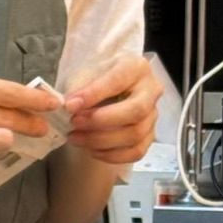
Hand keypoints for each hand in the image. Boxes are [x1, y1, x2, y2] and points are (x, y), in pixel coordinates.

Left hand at [65, 54, 161, 168]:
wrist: (105, 91)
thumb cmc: (96, 78)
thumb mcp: (85, 72)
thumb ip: (79, 87)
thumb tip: (71, 106)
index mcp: (136, 68)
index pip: (119, 80)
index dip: (94, 94)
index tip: (70, 105)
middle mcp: (150, 90)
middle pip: (136, 111)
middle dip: (101, 121)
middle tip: (74, 123)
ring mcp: (152, 114)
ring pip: (135, 134)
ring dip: (101, 140)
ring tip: (76, 138)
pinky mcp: (149, 135)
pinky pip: (136, 151)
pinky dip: (112, 155)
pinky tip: (92, 150)